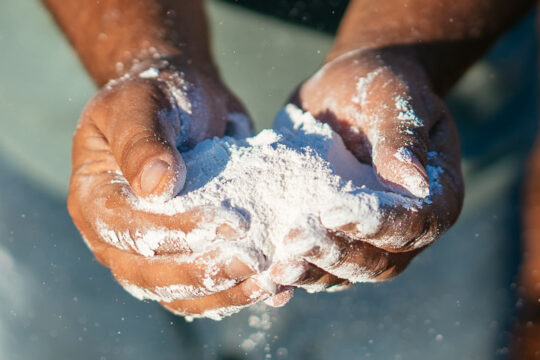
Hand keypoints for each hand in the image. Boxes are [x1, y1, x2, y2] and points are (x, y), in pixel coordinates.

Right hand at [68, 59, 277, 318]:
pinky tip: (272, 289)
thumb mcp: (142, 103)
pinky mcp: (179, 258)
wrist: (183, 103)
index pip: (129, 229)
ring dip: (223, 293)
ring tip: (269, 283)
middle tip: (255, 262)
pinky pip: (199, 290)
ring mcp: (145, 253)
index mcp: (93, 199)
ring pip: (176, 292)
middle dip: (205, 273)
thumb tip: (155, 187)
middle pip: (150, 274)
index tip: (234, 223)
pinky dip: (233, 294)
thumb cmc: (159, 97)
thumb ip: (142, 140)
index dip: (179, 231)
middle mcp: (112, 236)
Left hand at [272, 49, 463, 289]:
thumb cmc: (377, 85)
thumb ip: (402, 136)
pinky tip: (270, 275)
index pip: (416, 222)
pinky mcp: (338, 237)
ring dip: (314, 273)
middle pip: (381, 259)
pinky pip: (323, 265)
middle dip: (337, 255)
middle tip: (294, 243)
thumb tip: (414, 182)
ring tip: (277, 269)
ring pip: (349, 271)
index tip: (332, 211)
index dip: (377, 224)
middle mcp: (407, 226)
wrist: (347, 90)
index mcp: (435, 193)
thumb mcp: (393, 97)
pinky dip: (300, 272)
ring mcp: (372, 237)